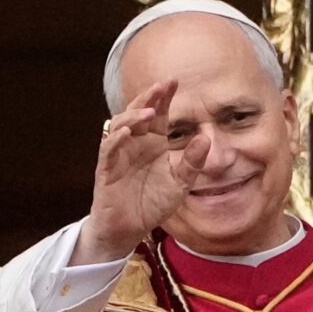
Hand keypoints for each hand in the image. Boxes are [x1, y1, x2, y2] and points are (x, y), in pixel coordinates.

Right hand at [71, 81, 209, 264]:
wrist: (129, 230)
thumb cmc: (152, 204)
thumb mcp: (180, 184)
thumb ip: (192, 162)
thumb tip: (206, 138)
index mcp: (154, 143)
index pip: (158, 114)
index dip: (163, 98)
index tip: (174, 82)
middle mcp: (135, 143)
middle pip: (138, 112)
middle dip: (148, 98)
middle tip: (161, 87)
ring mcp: (119, 154)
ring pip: (120, 125)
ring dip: (133, 117)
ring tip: (149, 113)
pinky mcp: (106, 169)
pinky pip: (108, 149)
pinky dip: (116, 139)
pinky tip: (127, 133)